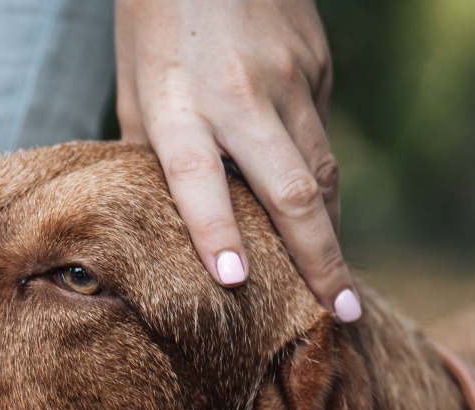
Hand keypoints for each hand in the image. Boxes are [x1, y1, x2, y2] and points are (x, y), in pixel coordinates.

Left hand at [116, 0, 358, 321]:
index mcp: (178, 100)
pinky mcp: (319, 67)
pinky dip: (321, 182)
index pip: (197, 174)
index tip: (233, 280)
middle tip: (339, 313)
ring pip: (320, 170)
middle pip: (289, 188)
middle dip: (317, 259)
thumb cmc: (159, 16)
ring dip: (330, 233)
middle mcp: (240, 94)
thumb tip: (170, 213)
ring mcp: (290, 79)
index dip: (214, 229)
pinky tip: (319, 216)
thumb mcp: (135, 81)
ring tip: (336, 287)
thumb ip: (154, 148)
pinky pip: (321, 138)